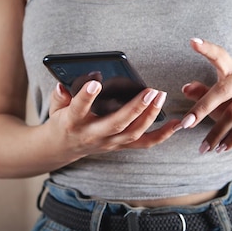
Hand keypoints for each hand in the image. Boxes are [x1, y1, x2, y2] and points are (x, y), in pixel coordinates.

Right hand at [47, 81, 179, 156]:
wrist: (63, 148)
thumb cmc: (61, 120)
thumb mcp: (55, 107)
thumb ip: (60, 95)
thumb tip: (64, 83)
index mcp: (73, 122)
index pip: (79, 109)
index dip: (86, 97)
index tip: (95, 82)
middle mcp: (93, 135)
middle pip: (116, 124)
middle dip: (135, 108)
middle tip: (150, 90)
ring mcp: (108, 143)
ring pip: (133, 133)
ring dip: (150, 116)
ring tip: (161, 96)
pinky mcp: (120, 146)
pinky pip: (144, 143)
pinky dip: (162, 135)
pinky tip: (176, 123)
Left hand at [177, 38, 231, 152]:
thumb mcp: (220, 101)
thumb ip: (203, 94)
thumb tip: (185, 88)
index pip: (219, 55)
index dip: (206, 48)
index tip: (192, 42)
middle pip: (221, 90)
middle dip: (201, 109)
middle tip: (185, 125)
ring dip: (216, 133)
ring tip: (204, 148)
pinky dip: (231, 139)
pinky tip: (221, 149)